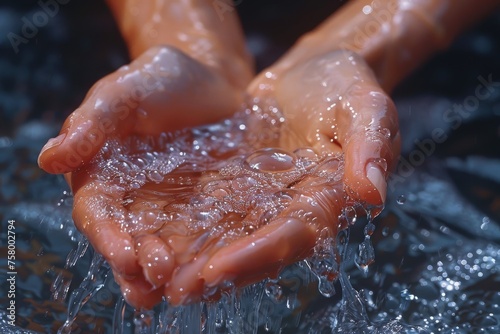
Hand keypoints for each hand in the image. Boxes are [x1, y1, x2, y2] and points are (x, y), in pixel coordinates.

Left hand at [62, 50, 398, 308]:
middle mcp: (294, 208)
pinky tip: (158, 240)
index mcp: (328, 197)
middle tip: (179, 291)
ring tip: (160, 277)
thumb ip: (370, 145)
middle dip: (220, 271)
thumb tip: (371, 193)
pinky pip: (213, 208)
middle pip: (256, 248)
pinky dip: (189, 227)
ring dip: (197, 259)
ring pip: (230, 236)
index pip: (295, 235)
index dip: (259, 254)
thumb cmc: (346, 86)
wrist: (314, 72)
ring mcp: (264, 198)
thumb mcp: (366, 106)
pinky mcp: (239, 182)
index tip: (219, 268)